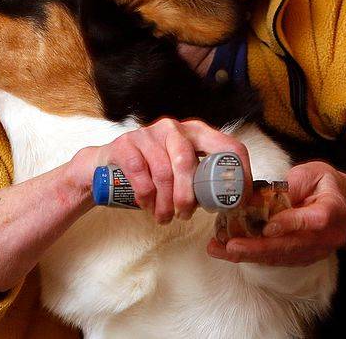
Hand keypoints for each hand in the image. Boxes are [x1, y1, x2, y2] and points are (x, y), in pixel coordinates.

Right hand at [67, 118, 251, 224]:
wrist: (107, 165)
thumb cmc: (152, 170)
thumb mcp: (181, 169)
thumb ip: (202, 179)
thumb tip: (231, 203)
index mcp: (196, 132)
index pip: (227, 146)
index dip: (238, 174)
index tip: (238, 201)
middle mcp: (174, 128)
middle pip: (187, 162)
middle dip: (187, 196)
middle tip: (184, 215)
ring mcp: (149, 133)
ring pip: (163, 173)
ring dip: (164, 203)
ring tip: (163, 217)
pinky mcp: (127, 144)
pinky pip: (140, 175)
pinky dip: (146, 196)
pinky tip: (146, 205)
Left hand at [208, 160, 345, 266]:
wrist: (338, 203)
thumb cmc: (321, 183)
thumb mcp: (310, 173)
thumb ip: (291, 184)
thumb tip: (264, 197)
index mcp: (334, 209)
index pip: (315, 220)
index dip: (291, 224)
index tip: (267, 227)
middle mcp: (328, 236)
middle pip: (292, 246)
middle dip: (258, 248)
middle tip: (231, 245)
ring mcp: (316, 251)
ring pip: (281, 256)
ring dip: (249, 255)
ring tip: (220, 249)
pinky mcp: (303, 257)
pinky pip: (277, 259)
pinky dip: (252, 256)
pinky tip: (228, 251)